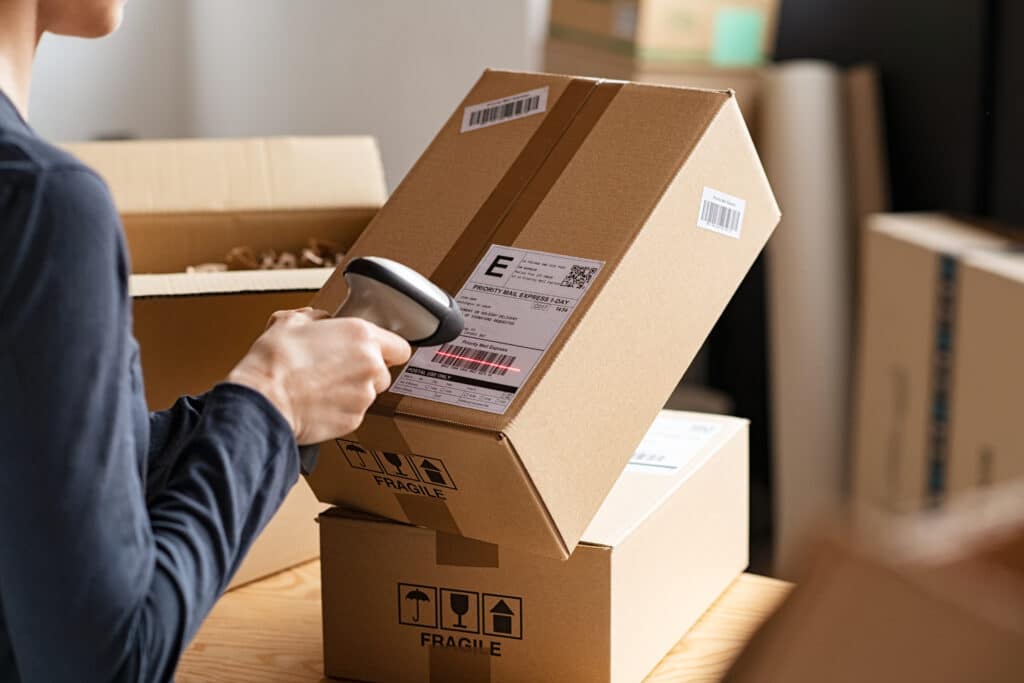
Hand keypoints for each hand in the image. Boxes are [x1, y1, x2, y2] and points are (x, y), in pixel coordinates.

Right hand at [227, 308, 411, 444]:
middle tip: (337, 368)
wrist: (263, 400)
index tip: (374, 351)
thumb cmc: (275, 361)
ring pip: (368, 394)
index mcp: (362, 336)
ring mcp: (364, 396)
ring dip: (351, 391)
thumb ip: (316, 318)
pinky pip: (353, 413)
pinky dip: (339, 410)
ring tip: (321, 387)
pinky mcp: (353, 421)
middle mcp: (370, 366)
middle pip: (383, 372)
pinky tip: (317, 403)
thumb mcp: (290, 321)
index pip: (399, 346)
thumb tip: (319, 320)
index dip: (386, 349)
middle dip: (365, 371)